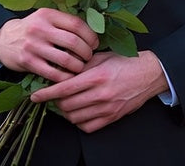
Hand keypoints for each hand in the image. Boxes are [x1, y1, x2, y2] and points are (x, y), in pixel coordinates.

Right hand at [0, 9, 99, 83]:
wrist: (3, 39)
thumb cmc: (32, 29)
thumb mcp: (45, 18)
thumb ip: (64, 22)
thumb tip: (91, 32)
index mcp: (48, 14)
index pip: (76, 24)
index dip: (90, 35)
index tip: (94, 43)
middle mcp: (40, 28)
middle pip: (73, 42)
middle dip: (86, 52)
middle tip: (89, 57)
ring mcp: (33, 45)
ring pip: (65, 59)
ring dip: (78, 66)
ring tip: (80, 67)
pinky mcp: (28, 62)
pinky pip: (53, 73)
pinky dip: (65, 77)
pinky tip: (69, 76)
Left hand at [29, 50, 167, 132]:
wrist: (149, 74)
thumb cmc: (126, 62)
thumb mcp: (102, 57)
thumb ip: (81, 65)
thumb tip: (61, 71)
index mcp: (96, 76)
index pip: (64, 88)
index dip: (46, 94)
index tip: (35, 96)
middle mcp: (100, 94)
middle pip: (67, 105)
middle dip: (56, 102)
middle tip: (54, 96)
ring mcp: (107, 108)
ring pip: (75, 118)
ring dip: (66, 112)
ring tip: (66, 103)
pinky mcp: (112, 117)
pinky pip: (88, 127)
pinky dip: (79, 122)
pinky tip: (79, 112)